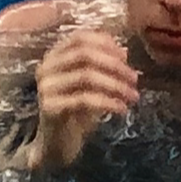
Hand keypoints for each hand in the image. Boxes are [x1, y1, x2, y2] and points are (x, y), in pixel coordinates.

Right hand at [28, 31, 138, 169]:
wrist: (58, 143)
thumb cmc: (77, 110)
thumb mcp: (92, 84)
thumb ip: (103, 66)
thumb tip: (124, 52)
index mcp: (55, 55)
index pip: (80, 38)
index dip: (106, 44)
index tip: (126, 58)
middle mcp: (46, 67)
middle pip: (85, 54)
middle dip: (115, 66)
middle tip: (134, 79)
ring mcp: (46, 87)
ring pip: (86, 76)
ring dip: (116, 85)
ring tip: (133, 96)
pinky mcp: (50, 107)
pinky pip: (84, 100)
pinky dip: (108, 103)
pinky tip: (122, 109)